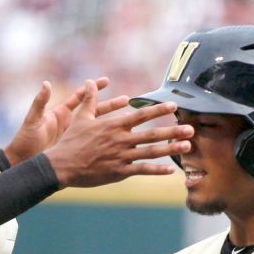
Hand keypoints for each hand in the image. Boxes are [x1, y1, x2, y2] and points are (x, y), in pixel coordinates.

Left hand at [3, 78, 128, 163]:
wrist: (24, 160)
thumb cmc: (26, 139)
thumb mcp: (34, 120)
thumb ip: (40, 102)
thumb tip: (46, 84)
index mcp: (61, 112)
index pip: (80, 97)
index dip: (93, 89)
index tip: (107, 81)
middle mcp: (70, 122)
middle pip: (94, 110)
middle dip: (111, 105)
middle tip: (127, 100)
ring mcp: (74, 136)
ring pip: (97, 127)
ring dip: (112, 123)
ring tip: (129, 120)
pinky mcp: (76, 148)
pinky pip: (93, 144)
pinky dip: (105, 142)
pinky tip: (119, 143)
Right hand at [43, 80, 192, 188]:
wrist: (62, 165)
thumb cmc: (71, 141)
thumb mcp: (81, 118)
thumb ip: (90, 100)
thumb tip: (89, 81)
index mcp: (114, 125)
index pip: (141, 115)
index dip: (158, 110)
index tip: (174, 106)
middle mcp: (121, 140)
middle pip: (152, 134)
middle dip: (173, 130)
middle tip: (191, 128)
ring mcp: (122, 157)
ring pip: (151, 152)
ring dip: (171, 149)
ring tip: (187, 146)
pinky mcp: (119, 172)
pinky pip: (142, 170)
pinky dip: (157, 170)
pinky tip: (171, 170)